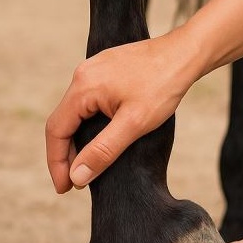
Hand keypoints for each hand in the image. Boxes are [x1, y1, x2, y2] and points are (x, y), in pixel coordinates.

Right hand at [45, 29, 203, 192]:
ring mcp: (93, 71)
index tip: (64, 189)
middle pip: (62, 122)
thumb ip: (103, 151)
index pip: (56, 131)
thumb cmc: (163, 85)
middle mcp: (82, 75)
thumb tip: (76, 176)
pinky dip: (87, 125)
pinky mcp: (105, 71)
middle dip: (65, 155)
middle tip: (74, 184)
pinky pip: (87, 103)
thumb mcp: (134, 124)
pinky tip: (98, 140)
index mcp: (83, 87)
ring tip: (85, 167)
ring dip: (76, 140)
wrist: (186, 53)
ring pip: (75, 113)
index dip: (57, 163)